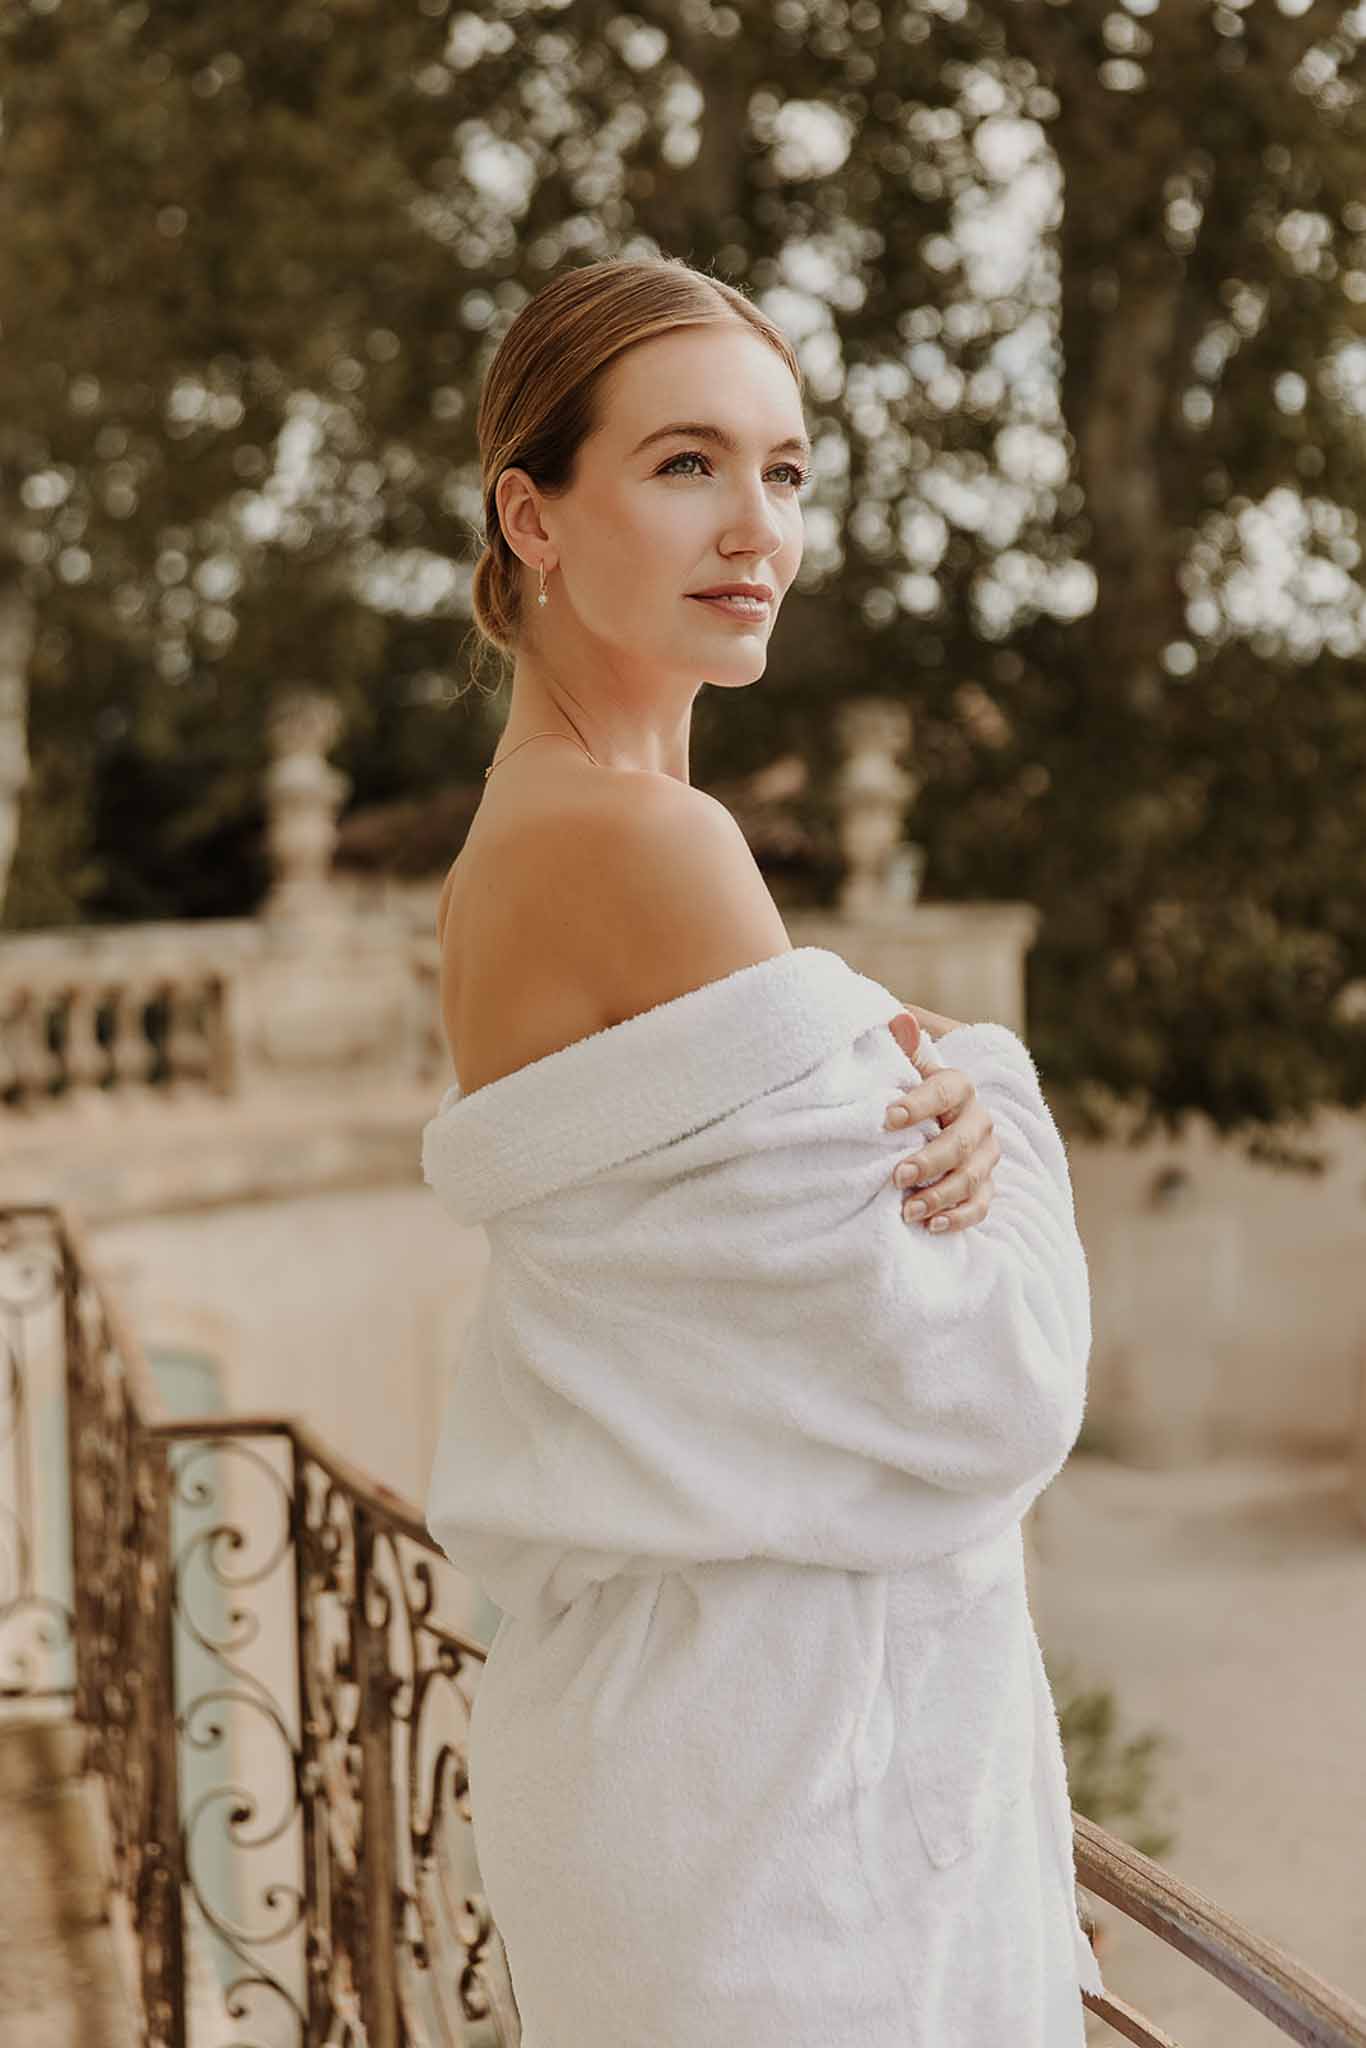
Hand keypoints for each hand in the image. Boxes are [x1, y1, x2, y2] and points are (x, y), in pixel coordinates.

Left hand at [884, 1010, 999, 1232]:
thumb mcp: (896, 1063)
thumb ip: (900, 1044)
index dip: (920, 1104)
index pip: (947, 1090)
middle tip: (896, 1176)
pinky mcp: (982, 1185)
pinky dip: (959, 1218)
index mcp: (956, 1085)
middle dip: (930, 1160)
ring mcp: (984, 1155)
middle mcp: (976, 1120)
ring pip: (973, 1176)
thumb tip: (900, 1020)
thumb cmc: (899, 1088)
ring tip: (908, 1210)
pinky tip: (932, 1227)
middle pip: (961, 1141)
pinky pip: (981, 1205)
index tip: (887, 1119)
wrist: (914, 1120)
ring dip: (941, 1195)